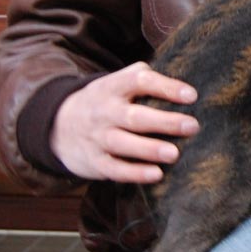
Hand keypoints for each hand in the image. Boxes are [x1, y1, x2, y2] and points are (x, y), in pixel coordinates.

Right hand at [50, 62, 198, 183]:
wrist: (58, 126)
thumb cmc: (104, 103)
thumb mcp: (115, 83)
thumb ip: (142, 77)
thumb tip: (182, 80)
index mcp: (112, 88)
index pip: (138, 81)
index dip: (165, 87)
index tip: (191, 96)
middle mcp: (104, 112)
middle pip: (134, 116)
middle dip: (164, 122)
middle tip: (192, 126)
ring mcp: (98, 138)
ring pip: (123, 144)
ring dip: (149, 149)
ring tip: (174, 154)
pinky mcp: (96, 162)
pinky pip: (115, 169)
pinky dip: (135, 174)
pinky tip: (156, 174)